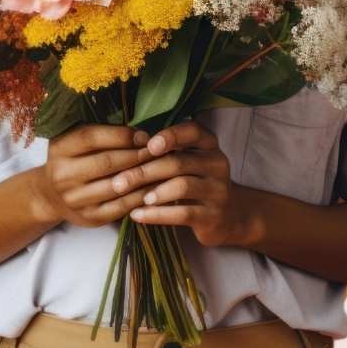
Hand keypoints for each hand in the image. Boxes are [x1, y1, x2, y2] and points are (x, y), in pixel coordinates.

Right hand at [32, 124, 154, 228]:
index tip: (144, 135)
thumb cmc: (71, 161)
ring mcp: (76, 199)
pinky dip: (141, 195)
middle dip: (136, 154)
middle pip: (107, 162)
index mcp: (59, 149)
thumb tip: (139, 131)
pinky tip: (154, 186)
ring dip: (143, 175)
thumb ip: (98, 134)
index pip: (91, 138)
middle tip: (158, 150)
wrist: (50, 197)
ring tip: (161, 166)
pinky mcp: (90, 217)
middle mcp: (63, 175)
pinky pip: (121, 206)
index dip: (121, 135)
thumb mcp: (73, 142)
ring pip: (117, 185)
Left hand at [112, 122, 256, 246]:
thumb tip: (126, 147)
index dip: (170, 136)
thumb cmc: (195, 182)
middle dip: (144, 171)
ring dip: (153, 192)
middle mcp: (217, 164)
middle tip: (118, 181)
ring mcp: (218, 190)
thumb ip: (166, 153)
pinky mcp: (212, 216)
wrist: (228, 216)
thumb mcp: (188, 162)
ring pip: (181, 186)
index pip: (192, 131)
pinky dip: (157, 215)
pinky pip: (182, 213)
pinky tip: (137, 215)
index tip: (147, 145)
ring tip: (132, 199)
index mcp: (209, 145)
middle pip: (178, 162)